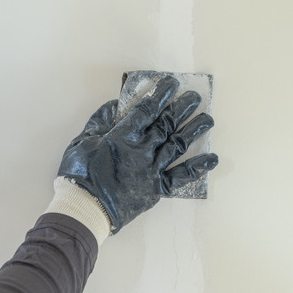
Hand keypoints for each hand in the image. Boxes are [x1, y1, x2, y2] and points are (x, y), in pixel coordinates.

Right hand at [57, 76, 217, 233]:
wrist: (86, 208)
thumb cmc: (79, 174)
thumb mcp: (82, 141)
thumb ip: (100, 122)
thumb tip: (116, 106)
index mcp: (123, 135)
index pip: (147, 108)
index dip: (161, 93)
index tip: (171, 83)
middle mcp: (143, 149)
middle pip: (168, 123)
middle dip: (182, 107)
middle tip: (194, 97)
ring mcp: (152, 169)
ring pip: (178, 144)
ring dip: (194, 130)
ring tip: (207, 119)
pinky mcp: (156, 188)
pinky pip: (181, 176)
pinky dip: (198, 168)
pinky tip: (212, 159)